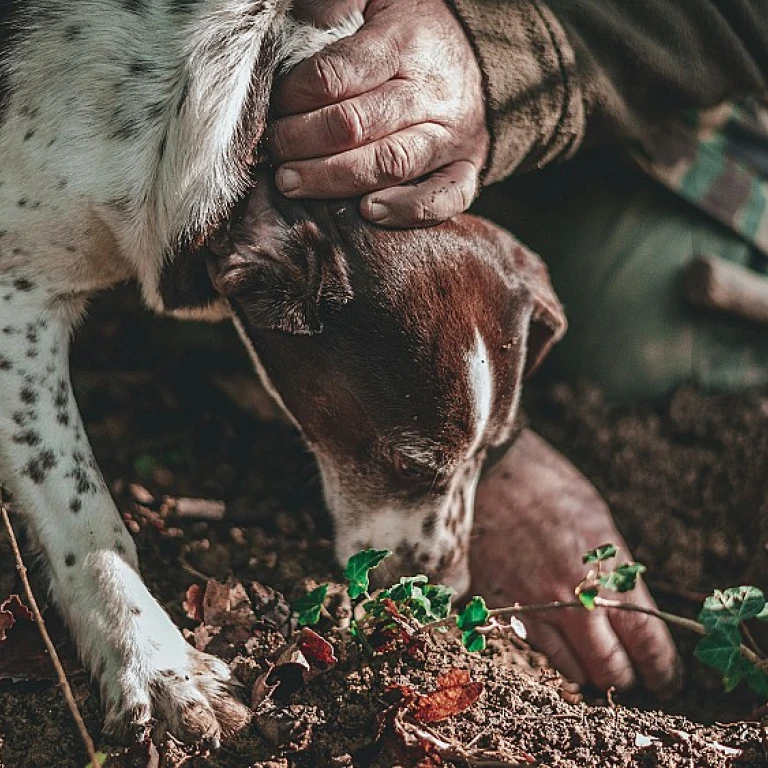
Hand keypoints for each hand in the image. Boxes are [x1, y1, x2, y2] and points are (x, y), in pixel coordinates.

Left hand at [269, 0, 489, 227]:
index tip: (273, 109)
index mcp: (402, 43)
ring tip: (293, 184)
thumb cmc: (412, 34)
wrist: (481, 57)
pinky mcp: (467, 167)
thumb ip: (333, 8)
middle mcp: (429, 93)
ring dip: (334, 180)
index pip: (336, 76)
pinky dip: (407, 210)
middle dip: (301, 142)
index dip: (294, 97)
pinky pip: (444, 197)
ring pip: (390, 165)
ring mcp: (451, 136)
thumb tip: (291, 28)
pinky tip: (367, 212)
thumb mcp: (373, 1)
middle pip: (356, 126)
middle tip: (273, 152)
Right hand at [471, 429, 679, 693]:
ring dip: (588, 670)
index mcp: (608, 573)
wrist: (489, 472)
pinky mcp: (502, 610)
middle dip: (626, 676)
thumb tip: (631, 612)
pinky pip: (535, 653)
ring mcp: (536, 609)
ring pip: (574, 672)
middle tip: (630, 672)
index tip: (665, 678)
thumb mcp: (598, 522)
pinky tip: (556, 638)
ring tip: (591, 657)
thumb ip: (616, 573)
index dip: (662, 670)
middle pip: (612, 670)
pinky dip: (551, 654)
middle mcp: (575, 600)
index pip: (648, 644)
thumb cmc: (548, 487)